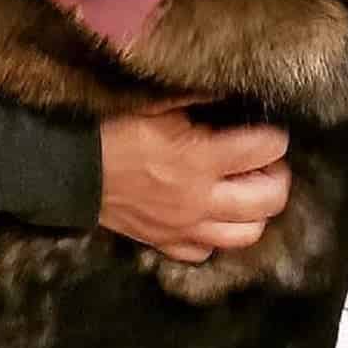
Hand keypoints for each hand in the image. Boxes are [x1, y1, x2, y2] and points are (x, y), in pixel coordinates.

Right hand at [98, 100, 288, 263]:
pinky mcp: (166, 244)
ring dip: (254, 213)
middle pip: (269, 200)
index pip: (266, 149)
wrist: (71, 169)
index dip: (274, 137)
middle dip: (277, 178)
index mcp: (202, 158)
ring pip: (247, 235)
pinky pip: (206, 252)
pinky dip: (215, 236)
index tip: (268, 132)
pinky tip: (209, 217)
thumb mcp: (160, 105)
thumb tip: (233, 95)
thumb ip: (201, 102)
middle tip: (264, 164)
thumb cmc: (115, 129)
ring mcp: (186, 227)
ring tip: (245, 193)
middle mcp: (202, 199)